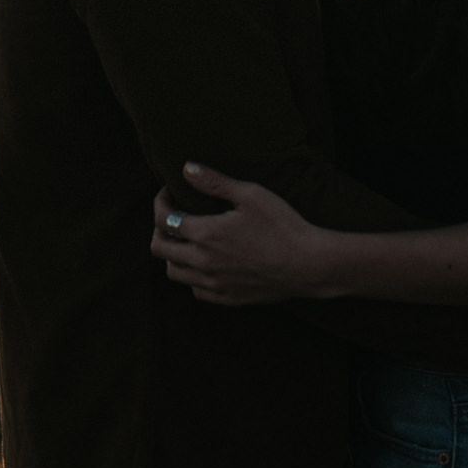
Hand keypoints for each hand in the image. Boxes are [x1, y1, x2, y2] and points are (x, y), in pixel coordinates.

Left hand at [150, 163, 337, 304]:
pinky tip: (206, 263)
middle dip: (158, 229)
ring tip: (186, 239)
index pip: (163, 220)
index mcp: (205, 234)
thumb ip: (214, 182)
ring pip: (173, 273)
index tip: (168, 193)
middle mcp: (202, 263)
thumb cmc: (282, 225)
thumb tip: (186, 168)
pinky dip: (192, 276)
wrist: (308, 265)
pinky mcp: (228, 298)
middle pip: (159, 249)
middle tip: (171, 216)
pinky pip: (196, 290)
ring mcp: (214, 284)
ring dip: (172, 254)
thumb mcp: (250, 194)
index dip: (160, 202)